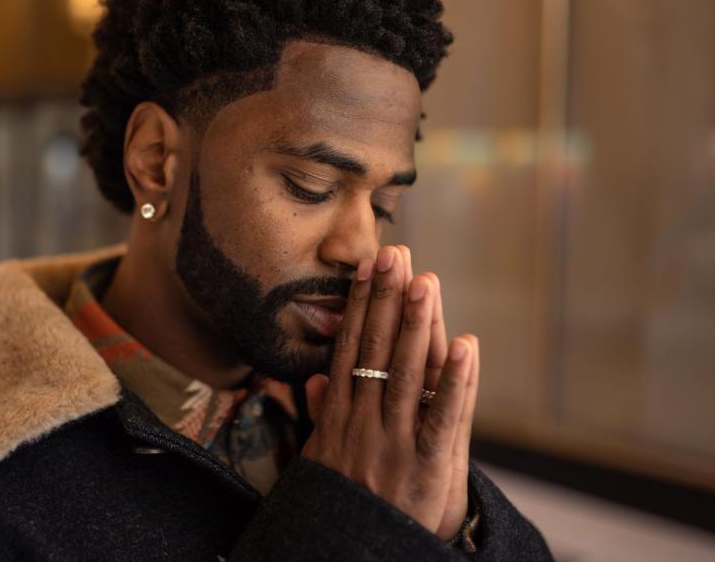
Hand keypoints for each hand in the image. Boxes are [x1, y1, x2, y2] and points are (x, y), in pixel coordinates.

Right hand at [301, 246, 479, 539]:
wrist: (355, 557)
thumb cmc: (345, 504)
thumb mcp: (322, 460)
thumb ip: (324, 414)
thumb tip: (317, 377)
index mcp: (340, 416)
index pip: (350, 348)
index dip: (360, 306)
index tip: (367, 268)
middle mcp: (363, 421)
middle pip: (376, 349)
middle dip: (386, 299)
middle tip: (394, 253)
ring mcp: (395, 441)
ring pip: (407, 373)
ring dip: (417, 325)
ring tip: (425, 282)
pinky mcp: (427, 465)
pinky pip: (443, 416)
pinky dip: (457, 380)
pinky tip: (467, 344)